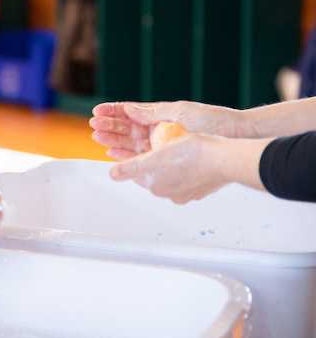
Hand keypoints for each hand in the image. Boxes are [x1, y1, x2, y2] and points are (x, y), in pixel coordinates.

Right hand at [90, 101, 244, 159]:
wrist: (238, 137)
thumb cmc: (215, 121)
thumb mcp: (181, 111)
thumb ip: (153, 112)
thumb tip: (129, 108)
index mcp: (163, 114)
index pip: (132, 112)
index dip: (114, 111)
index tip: (97, 111)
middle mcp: (162, 129)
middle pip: (129, 128)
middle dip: (110, 126)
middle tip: (94, 126)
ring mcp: (165, 144)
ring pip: (133, 142)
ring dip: (115, 140)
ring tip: (98, 138)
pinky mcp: (170, 158)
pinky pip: (144, 157)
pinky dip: (128, 155)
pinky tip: (115, 154)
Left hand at [109, 133, 234, 203]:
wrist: (225, 159)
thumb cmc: (193, 155)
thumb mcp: (155, 157)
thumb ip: (131, 167)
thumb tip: (113, 175)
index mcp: (156, 186)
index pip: (137, 171)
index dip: (134, 155)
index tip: (137, 143)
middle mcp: (171, 194)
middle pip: (153, 173)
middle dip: (152, 158)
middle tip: (159, 143)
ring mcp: (187, 192)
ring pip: (170, 173)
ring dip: (168, 161)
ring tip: (175, 146)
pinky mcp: (200, 187)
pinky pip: (187, 175)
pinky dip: (184, 165)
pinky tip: (190, 154)